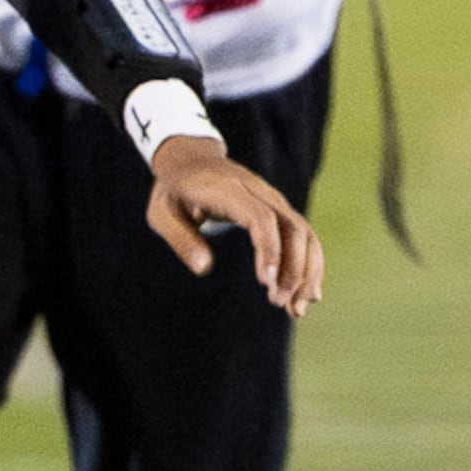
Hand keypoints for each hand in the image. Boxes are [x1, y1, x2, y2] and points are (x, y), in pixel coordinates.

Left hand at [145, 136, 324, 315]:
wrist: (191, 162)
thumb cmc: (173, 192)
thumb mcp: (161, 214)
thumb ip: (180, 239)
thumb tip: (203, 267)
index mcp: (228, 190)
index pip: (260, 217)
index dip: (268, 248)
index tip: (267, 282)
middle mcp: (259, 192)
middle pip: (292, 227)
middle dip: (293, 268)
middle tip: (279, 303)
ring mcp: (273, 200)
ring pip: (304, 233)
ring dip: (307, 272)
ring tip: (297, 309)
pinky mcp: (279, 210)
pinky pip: (302, 236)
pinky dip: (309, 265)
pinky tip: (306, 294)